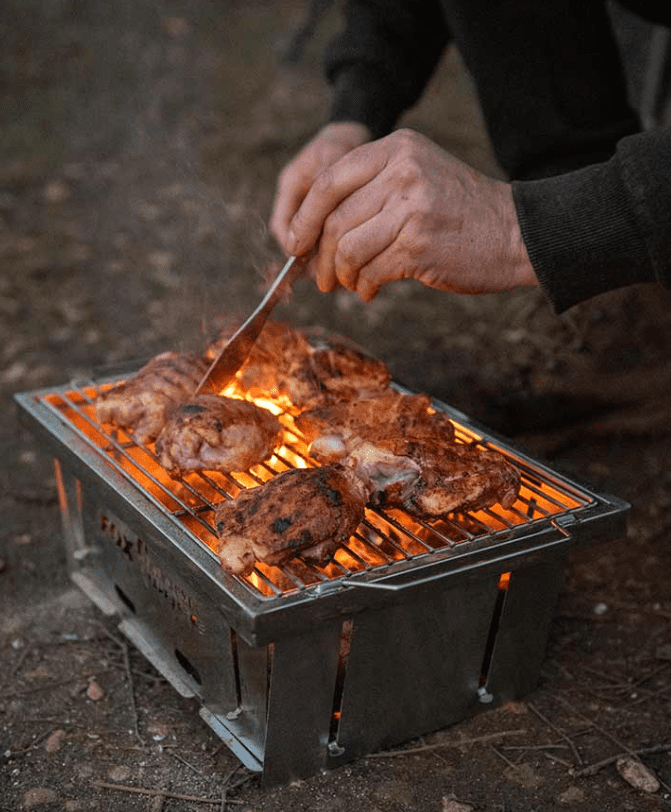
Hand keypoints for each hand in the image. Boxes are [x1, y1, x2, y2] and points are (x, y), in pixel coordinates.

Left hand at [285, 129, 537, 300]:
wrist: (516, 233)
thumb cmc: (463, 213)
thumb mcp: (419, 178)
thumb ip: (373, 190)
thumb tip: (316, 229)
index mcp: (397, 149)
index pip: (329, 180)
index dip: (305, 216)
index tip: (295, 242)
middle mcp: (401, 172)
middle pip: (334, 218)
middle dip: (319, 255)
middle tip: (320, 277)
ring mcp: (410, 208)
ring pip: (348, 247)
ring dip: (342, 274)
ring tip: (350, 285)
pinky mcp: (417, 245)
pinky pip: (370, 270)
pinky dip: (364, 285)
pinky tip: (371, 290)